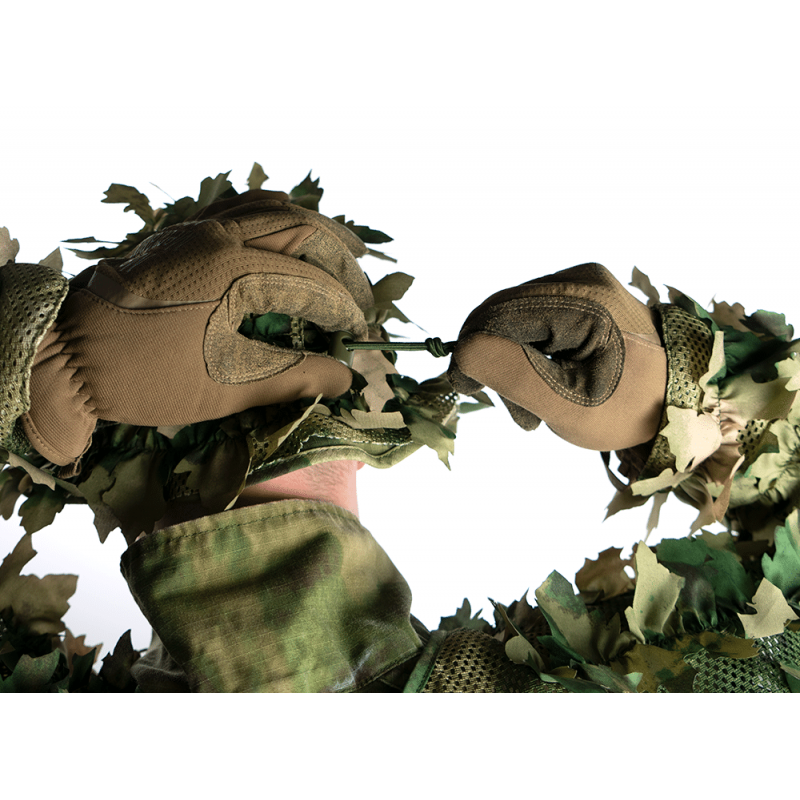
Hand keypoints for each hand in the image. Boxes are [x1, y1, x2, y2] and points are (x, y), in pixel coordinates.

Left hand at [22, 191, 372, 465]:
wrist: (65, 358)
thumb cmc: (145, 377)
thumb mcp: (225, 387)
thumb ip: (292, 378)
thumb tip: (345, 379)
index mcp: (235, 273)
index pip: (312, 282)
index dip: (344, 309)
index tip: (359, 335)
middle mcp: (220, 236)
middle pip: (303, 229)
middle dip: (342, 260)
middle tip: (364, 293)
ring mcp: (196, 227)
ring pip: (272, 207)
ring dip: (314, 227)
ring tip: (347, 246)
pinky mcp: (180, 232)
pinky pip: (238, 206)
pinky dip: (273, 212)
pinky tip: (285, 226)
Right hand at [448, 263, 666, 450]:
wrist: (685, 401)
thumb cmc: (632, 409)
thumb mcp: (569, 403)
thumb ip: (510, 373)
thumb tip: (462, 351)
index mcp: (582, 300)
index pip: (494, 317)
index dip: (473, 354)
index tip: (473, 393)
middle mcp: (581, 278)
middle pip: (501, 315)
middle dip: (497, 363)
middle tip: (523, 412)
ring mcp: (583, 282)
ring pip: (512, 319)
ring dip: (513, 363)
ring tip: (539, 405)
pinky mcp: (584, 294)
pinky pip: (532, 320)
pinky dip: (529, 354)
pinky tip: (549, 380)